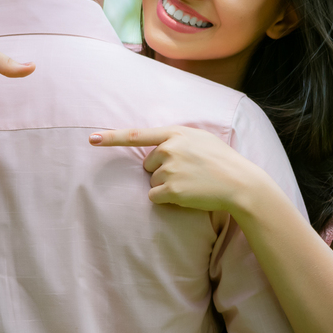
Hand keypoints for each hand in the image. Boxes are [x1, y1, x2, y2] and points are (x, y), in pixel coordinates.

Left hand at [89, 126, 267, 213]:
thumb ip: (177, 139)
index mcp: (175, 133)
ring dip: (167, 185)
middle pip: (147, 164)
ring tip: (192, 182)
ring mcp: (169, 169)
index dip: (112, 137)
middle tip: (188, 172)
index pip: (137, 134)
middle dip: (161, 170)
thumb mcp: (201, 139)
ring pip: (152, 182)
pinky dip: (167, 199)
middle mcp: (169, 149)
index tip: (92, 139)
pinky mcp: (171, 189)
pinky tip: (187, 195)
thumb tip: (157, 147)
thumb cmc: (222, 161)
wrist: (239, 183)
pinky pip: (155, 197)